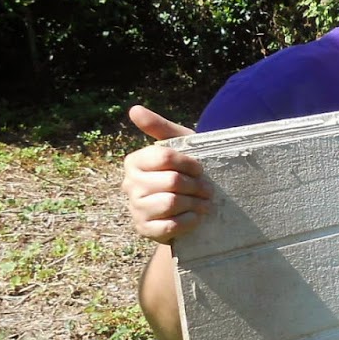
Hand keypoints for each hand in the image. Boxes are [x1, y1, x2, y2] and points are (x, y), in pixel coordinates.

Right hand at [123, 104, 206, 243]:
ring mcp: (135, 209)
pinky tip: (196, 217)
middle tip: (208, 189)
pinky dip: (189, 221)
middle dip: (197, 186)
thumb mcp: (178, 146)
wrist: (187, 206)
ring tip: (205, 203)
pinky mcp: (145, 229)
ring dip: (196, 204)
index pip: (165, 157)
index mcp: (135, 162)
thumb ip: (159, 127)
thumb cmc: (184, 171)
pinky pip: (170, 226)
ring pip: (171, 203)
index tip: (201, 169)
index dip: (190, 163)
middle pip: (172, 181)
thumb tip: (134, 109)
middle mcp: (130, 185)